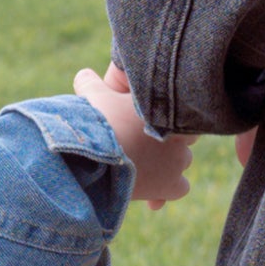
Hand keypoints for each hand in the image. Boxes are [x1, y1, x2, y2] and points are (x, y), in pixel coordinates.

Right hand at [74, 65, 194, 209]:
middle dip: (162, 143)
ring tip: (142, 168)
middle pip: (179, 137)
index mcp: (166, 110)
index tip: (143, 125)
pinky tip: (152, 191)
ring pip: (181, 162)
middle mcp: (179, 134)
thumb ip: (90, 82)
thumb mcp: (92, 95)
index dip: (160, 119)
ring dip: (165, 165)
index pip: (177, 113)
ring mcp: (178, 160)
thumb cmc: (96, 122)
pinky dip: (167, 190)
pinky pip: (179, 188)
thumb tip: (83, 75)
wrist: (96, 156)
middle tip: (140, 146)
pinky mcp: (170, 184)